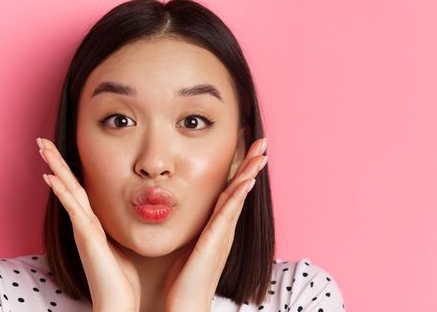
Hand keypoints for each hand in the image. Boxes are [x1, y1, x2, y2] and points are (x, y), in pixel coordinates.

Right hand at [37, 138, 139, 311]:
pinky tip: (52, 177)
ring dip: (55, 168)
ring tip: (43, 148)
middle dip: (55, 162)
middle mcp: (84, 225)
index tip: (59, 153)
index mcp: (93, 226)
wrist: (117, 304)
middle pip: (67, 185)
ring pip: (67, 191)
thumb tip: (129, 219)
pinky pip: (73, 209)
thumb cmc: (122, 282)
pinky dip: (62, 192)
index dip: (68, 171)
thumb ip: (118, 233)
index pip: (78, 191)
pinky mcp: (86, 238)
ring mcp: (83, 231)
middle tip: (42, 140)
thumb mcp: (122, 248)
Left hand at [164, 137, 267, 311]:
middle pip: (240, 191)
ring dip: (250, 174)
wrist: (185, 308)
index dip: (239, 171)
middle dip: (252, 165)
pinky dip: (238, 196)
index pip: (229, 194)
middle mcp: (223, 231)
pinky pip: (228, 216)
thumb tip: (173, 212)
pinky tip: (245, 181)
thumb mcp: (185, 249)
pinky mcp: (214, 245)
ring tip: (261, 153)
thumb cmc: (182, 284)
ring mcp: (221, 237)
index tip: (247, 149)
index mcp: (215, 230)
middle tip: (263, 142)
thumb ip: (187, 230)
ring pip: (238, 198)